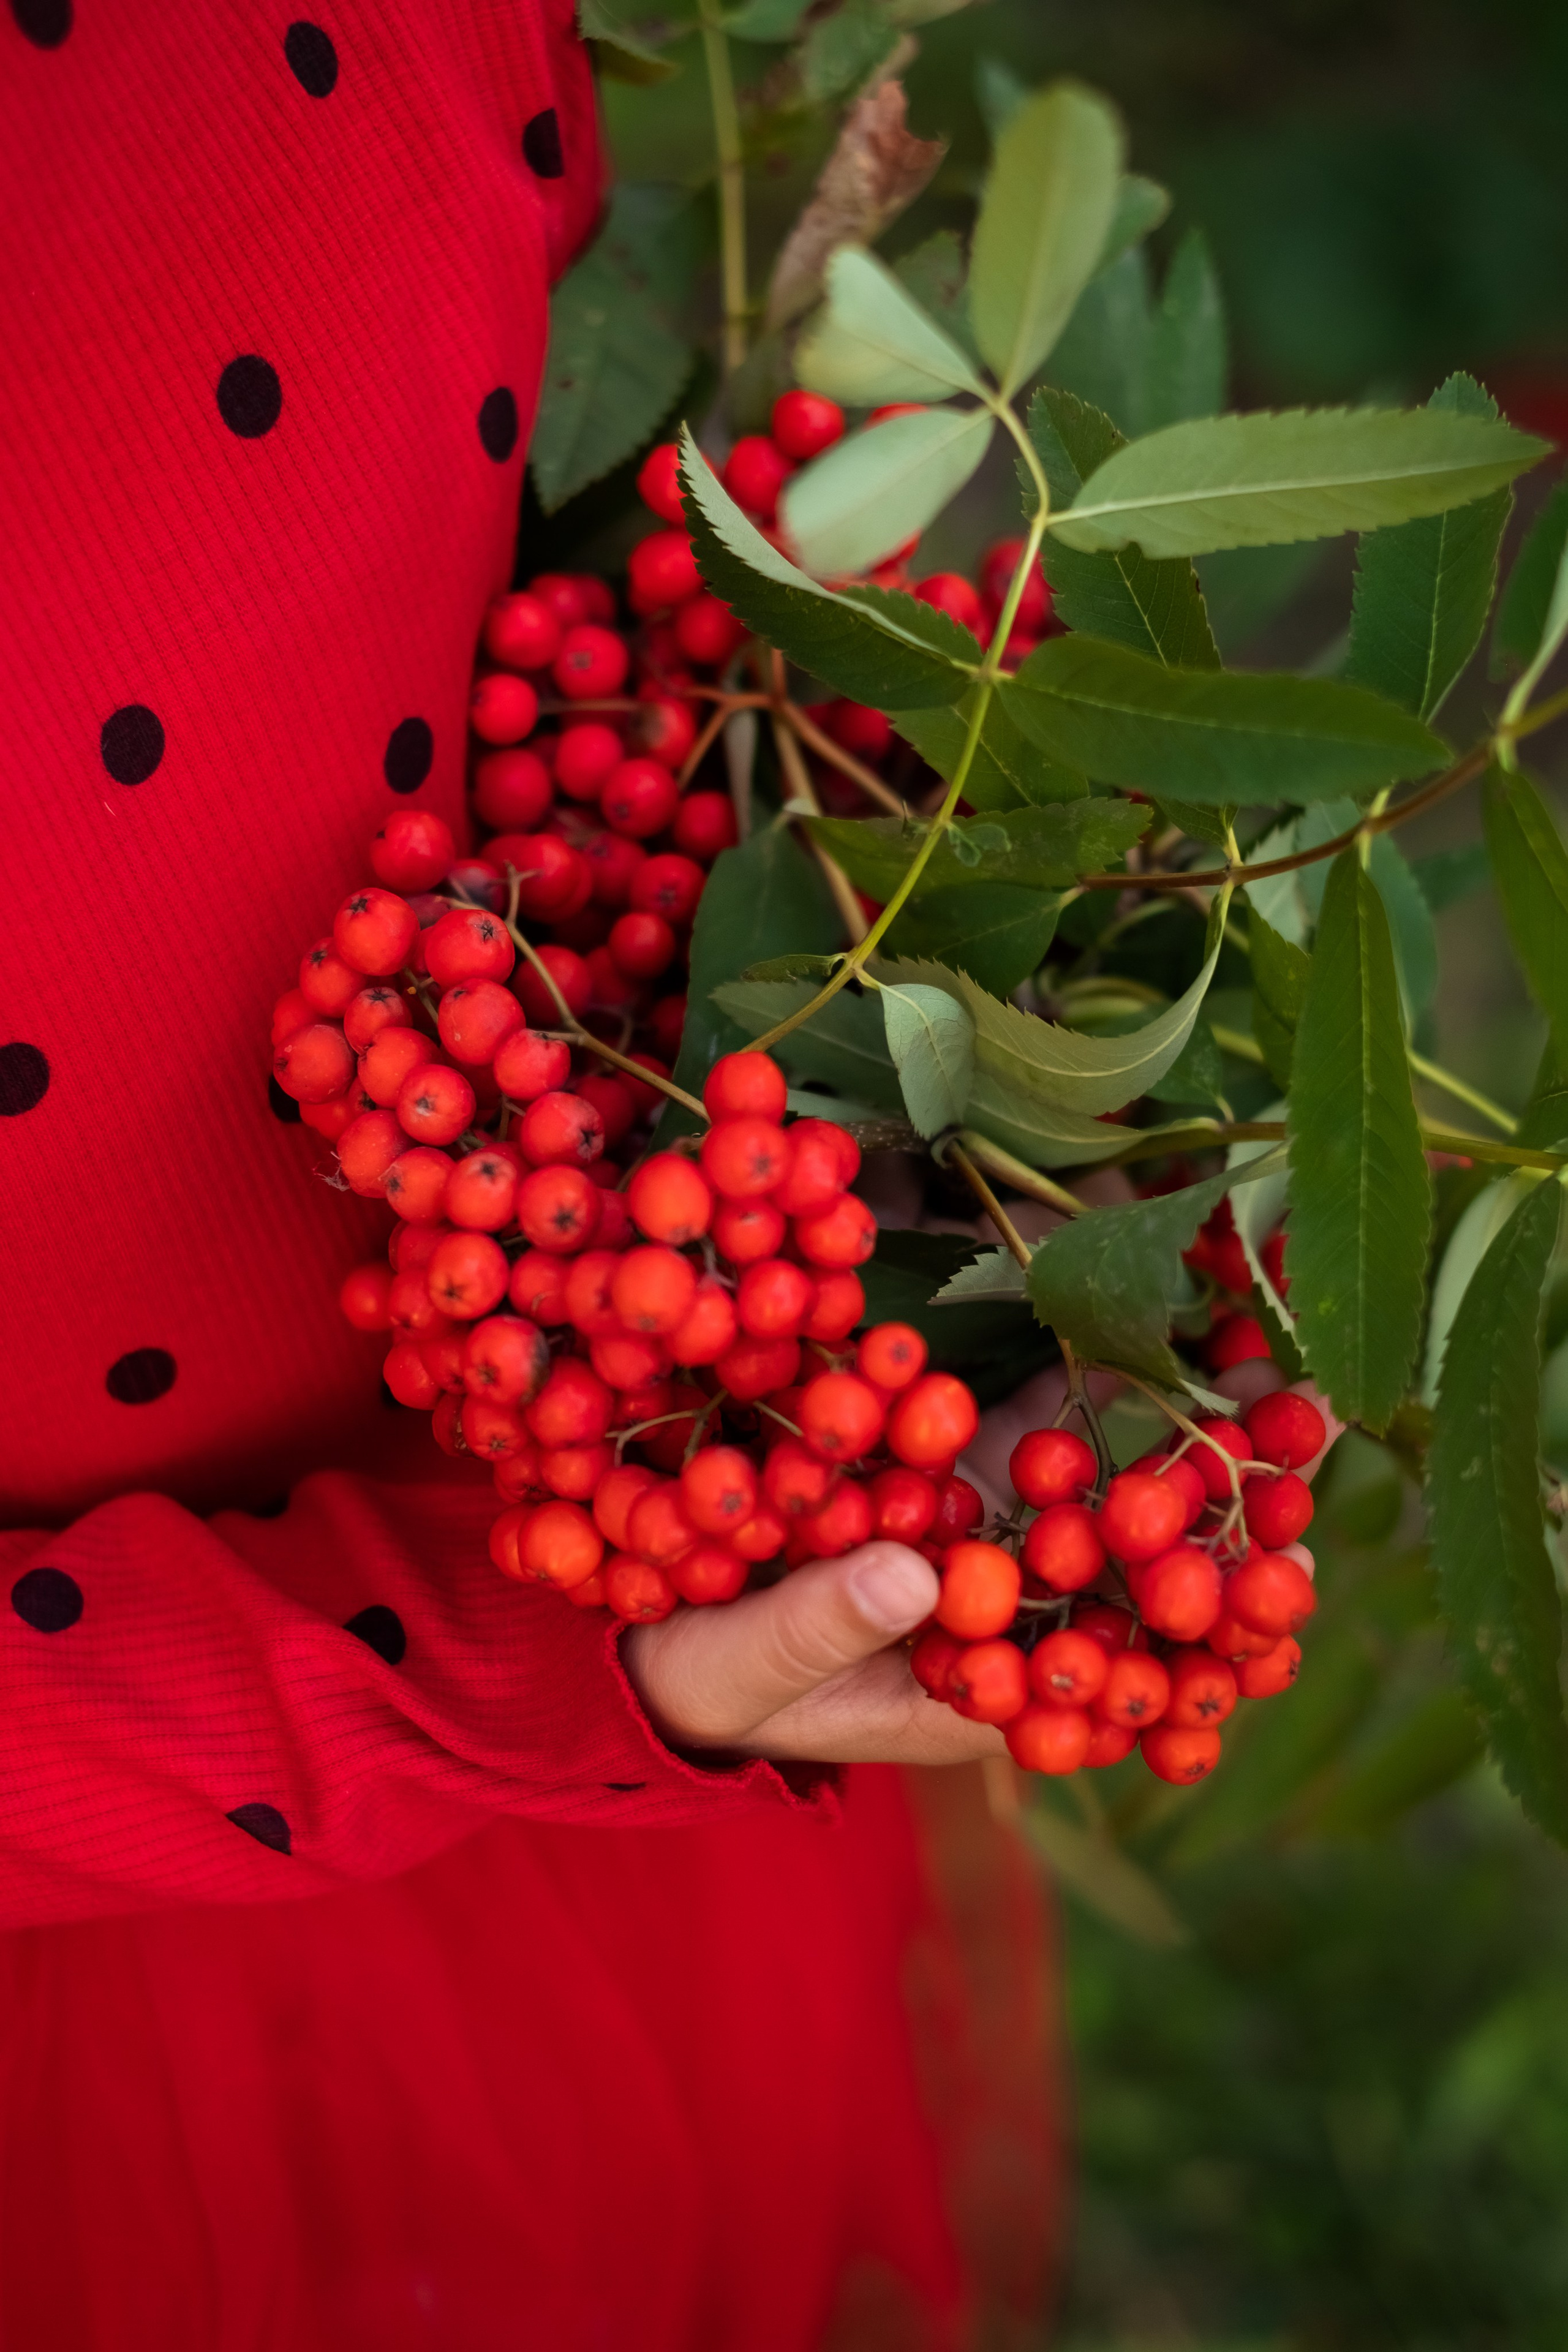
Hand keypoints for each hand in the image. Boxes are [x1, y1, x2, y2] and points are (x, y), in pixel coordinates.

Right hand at [621, 1370, 1341, 1767]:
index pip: (1112, 1674)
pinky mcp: (923, 1475)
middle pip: (1119, 1571)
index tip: (1282, 1575)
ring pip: (1075, 1488)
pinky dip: (1055, 1384)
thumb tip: (913, 1572)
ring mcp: (961, 1541)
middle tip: (1302, 1432)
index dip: (1204, 1631)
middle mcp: (988, 1617)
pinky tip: (1115, 1320)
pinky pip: (1002, 1432)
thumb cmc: (688, 1681)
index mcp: (968, 1695)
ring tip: (1249, 1361)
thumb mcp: (741, 1666)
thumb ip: (820, 1625)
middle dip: (1206, 1507)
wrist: (628, 1628)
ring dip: (1151, 1429)